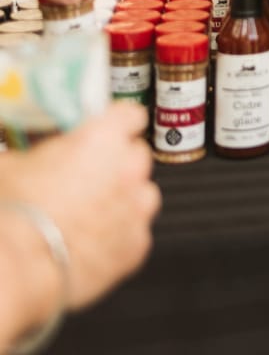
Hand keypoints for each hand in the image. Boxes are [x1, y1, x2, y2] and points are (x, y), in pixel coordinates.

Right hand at [0, 103, 159, 315]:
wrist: (15, 265)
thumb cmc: (13, 215)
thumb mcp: (14, 165)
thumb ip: (41, 153)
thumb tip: (34, 158)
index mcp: (104, 137)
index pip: (130, 116)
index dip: (118, 125)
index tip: (110, 132)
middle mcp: (129, 166)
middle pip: (136, 156)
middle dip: (117, 166)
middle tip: (88, 180)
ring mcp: (137, 206)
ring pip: (142, 194)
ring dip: (124, 201)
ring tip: (91, 215)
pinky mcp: (137, 243)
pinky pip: (136, 233)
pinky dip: (120, 237)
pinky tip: (92, 242)